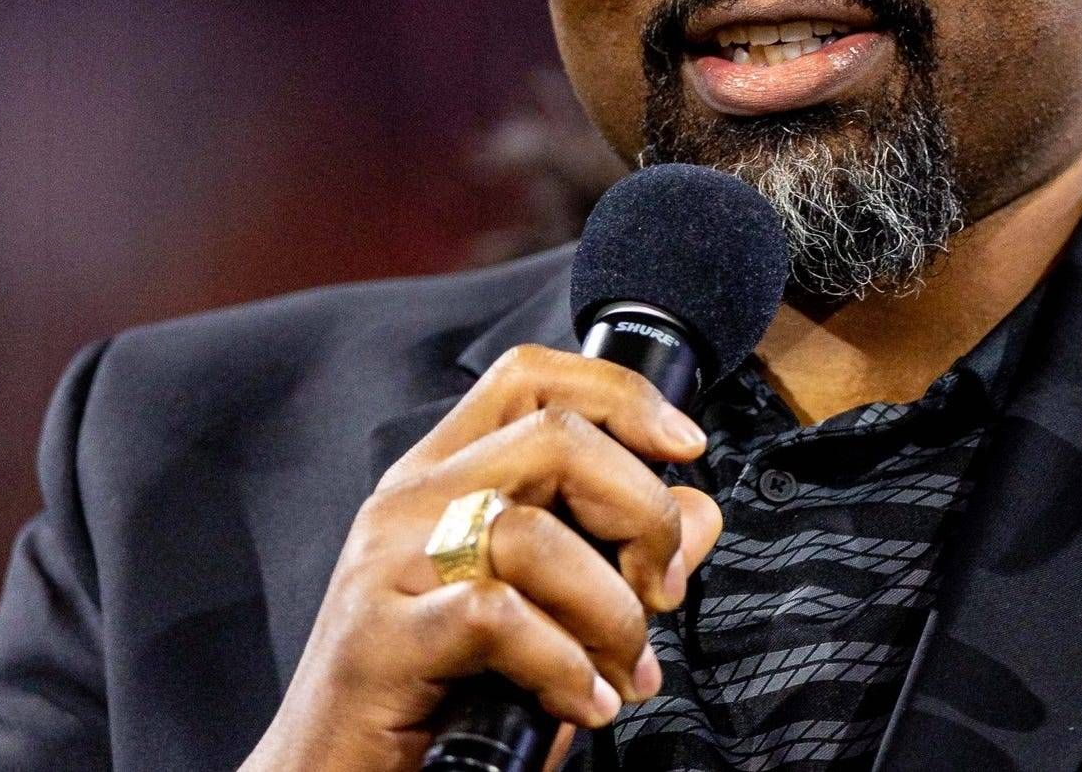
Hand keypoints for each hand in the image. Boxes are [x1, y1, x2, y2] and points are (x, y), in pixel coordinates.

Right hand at [240, 344, 721, 771]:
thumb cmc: (445, 694)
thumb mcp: (556, 612)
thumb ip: (625, 555)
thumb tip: (702, 513)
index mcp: (445, 476)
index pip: (532, 378)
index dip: (622, 397)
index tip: (685, 446)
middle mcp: (411, 501)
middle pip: (556, 437)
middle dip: (643, 512)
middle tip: (662, 590)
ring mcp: (386, 565)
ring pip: (534, 535)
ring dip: (611, 613)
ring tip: (622, 672)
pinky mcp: (379, 640)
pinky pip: (497, 618)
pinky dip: (563, 665)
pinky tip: (583, 702)